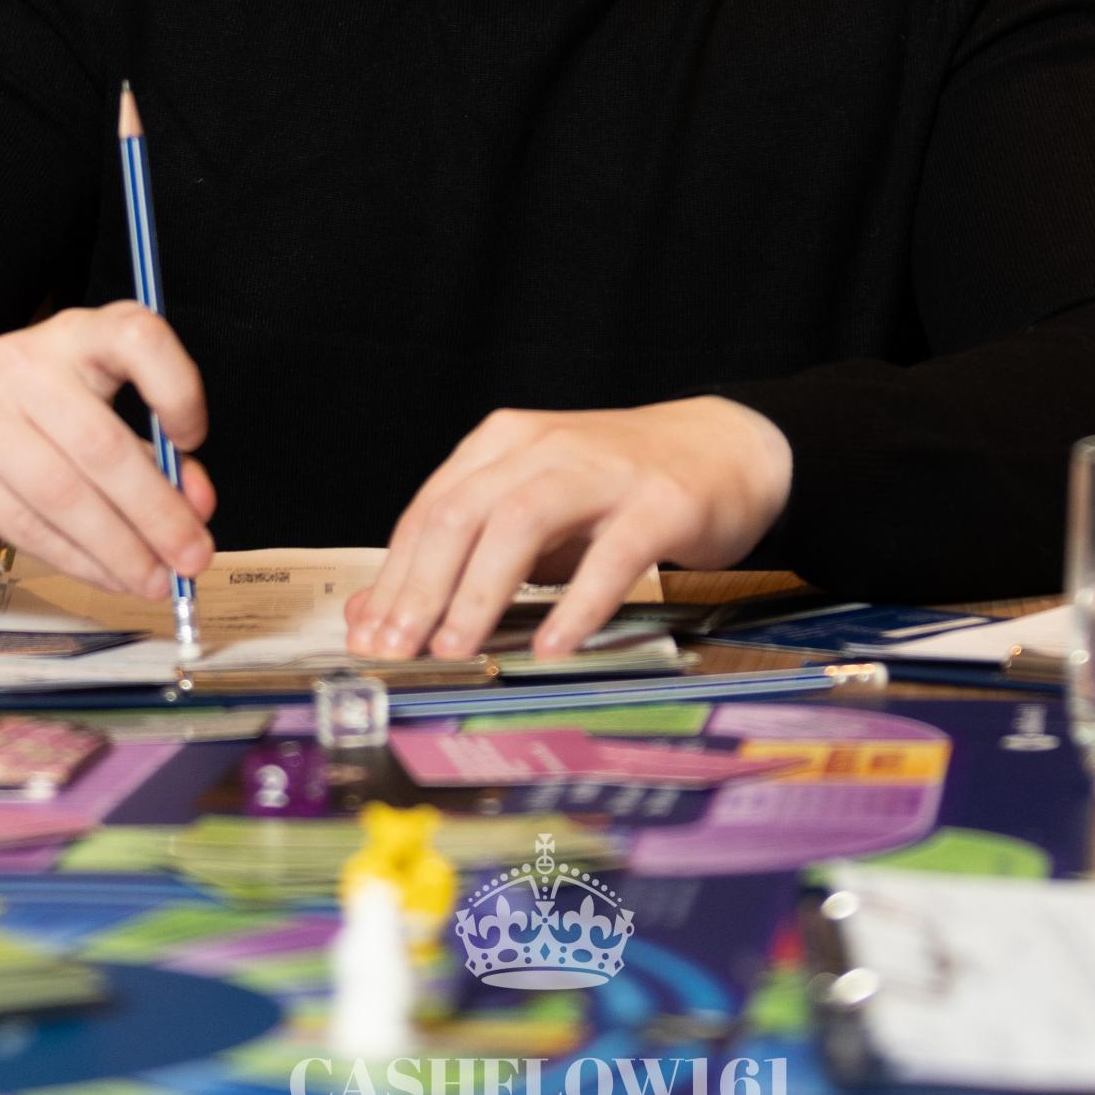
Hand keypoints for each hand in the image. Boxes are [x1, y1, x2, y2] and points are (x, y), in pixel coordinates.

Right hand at [0, 303, 215, 600]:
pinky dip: (79, 561)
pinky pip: (28, 526)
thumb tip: (197, 505)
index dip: (174, 386)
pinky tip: (109, 578)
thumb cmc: (25, 423)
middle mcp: (24, 363)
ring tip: (156, 581)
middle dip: (156, 512)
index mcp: (74, 335)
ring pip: (65, 496)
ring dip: (120, 550)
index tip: (193, 439)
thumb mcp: (90, 414)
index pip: (134, 335)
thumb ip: (150, 453)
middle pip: (101, 444)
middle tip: (192, 557)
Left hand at [343, 396, 790, 660]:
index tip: (367, 638)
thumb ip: (467, 554)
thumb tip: (379, 612)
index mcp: (506, 443)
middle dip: (421, 587)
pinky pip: (611, 554)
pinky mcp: (659, 504)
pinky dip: (577, 602)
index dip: (394, 577)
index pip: (431, 510)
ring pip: (521, 520)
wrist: (727, 448)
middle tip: (397, 651)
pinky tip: (554, 645)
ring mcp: (603, 472)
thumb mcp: (535, 509)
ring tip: (456, 648)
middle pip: (463, 512)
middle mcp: (546, 446)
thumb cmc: (616, 489)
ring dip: (480, 590)